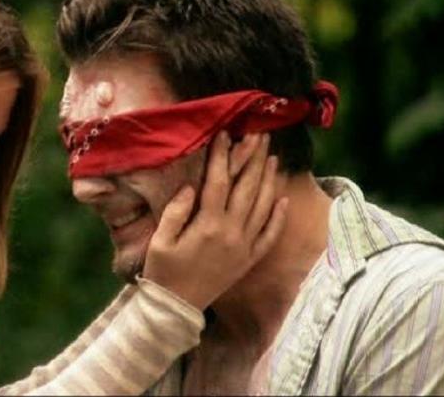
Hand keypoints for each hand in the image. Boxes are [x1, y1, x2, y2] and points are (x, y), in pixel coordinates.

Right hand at [142, 131, 287, 309]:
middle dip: (253, 159)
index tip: (225, 134)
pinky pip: (269, 235)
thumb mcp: (160, 240)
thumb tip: (191, 187)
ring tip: (273, 158)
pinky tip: (283, 198)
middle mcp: (231, 233)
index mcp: (207, 226)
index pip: (218, 182)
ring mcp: (244, 247)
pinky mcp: (249, 259)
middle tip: (260, 136)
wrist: (175, 308)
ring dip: (269, 180)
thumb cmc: (163, 271)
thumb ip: (176, 211)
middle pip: (247, 188)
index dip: (222, 156)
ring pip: (263, 207)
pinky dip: (279, 216)